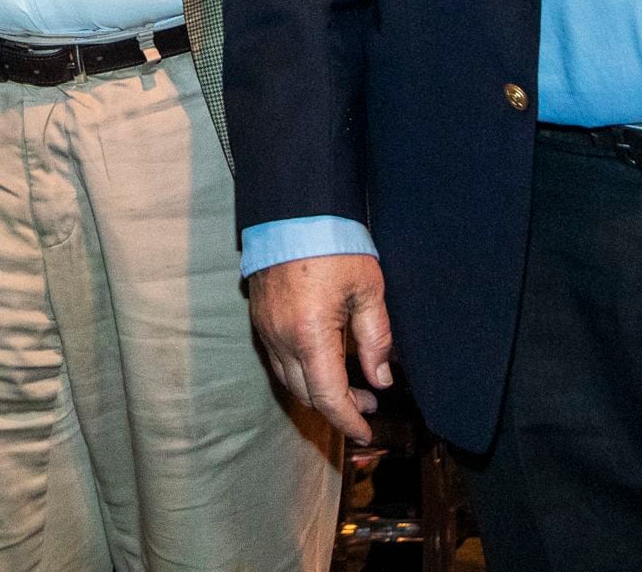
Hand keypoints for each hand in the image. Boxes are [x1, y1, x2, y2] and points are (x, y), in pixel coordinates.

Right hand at [243, 252, 391, 444]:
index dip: (349, 421)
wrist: (292, 209)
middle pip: (306, 394)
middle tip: (369, 403)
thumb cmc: (333, 243)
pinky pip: (277, 359)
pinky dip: (301, 371)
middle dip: (338, 407)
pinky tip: (323, 360)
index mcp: (311, 335)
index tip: (366, 433)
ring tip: (350, 384)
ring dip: (317, 390)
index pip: (328, 397)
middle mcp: (281, 338)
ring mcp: (265, 328)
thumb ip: (376, 340)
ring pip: (289, 379)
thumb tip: (381, 379)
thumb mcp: (368, 290)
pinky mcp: (259, 316)